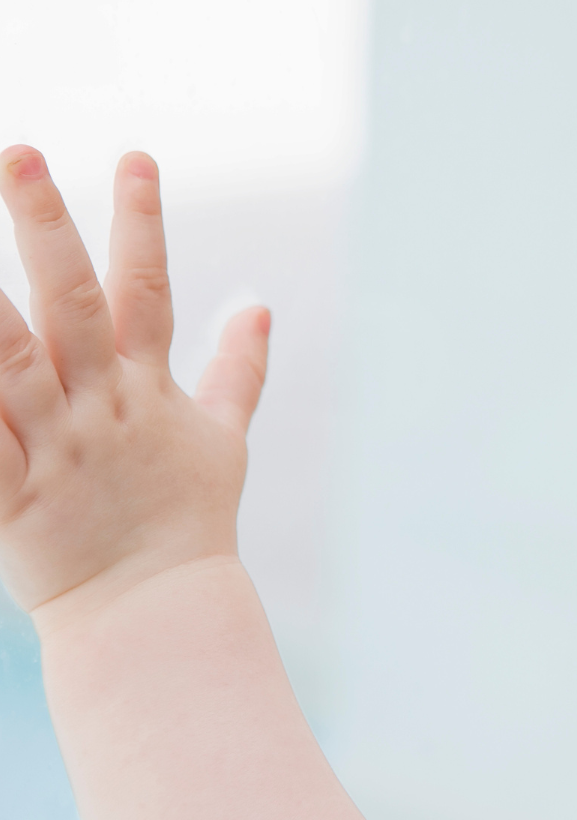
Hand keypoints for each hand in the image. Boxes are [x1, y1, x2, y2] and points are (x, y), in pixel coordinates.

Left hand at [0, 146, 268, 617]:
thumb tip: (260, 307)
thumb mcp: (222, 441)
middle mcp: (103, 409)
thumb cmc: (186, 523)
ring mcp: (57, 451)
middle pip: (75, 305)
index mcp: (149, 390)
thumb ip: (238, 370)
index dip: (141, 222)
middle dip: (47, 230)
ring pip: (13, 365)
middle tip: (16, 155)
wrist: (157, 615)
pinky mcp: (14, 498)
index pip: (148, 289)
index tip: (133, 155)